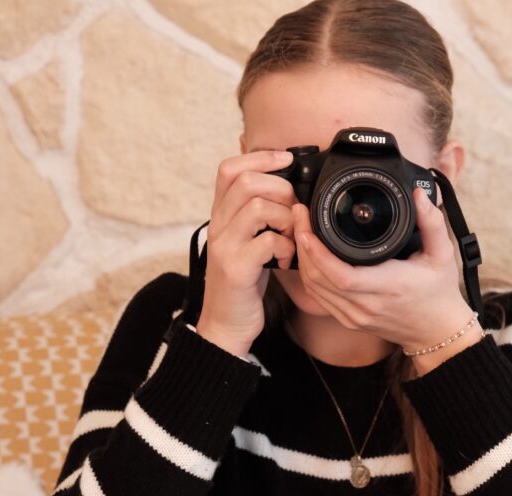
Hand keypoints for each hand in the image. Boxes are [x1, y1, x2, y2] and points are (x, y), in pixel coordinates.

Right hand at [196, 150, 298, 356]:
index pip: (229, 169)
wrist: (226, 323)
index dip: (260, 157)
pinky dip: (285, 247)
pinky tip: (286, 260)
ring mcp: (225, 246)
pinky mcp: (235, 269)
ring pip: (257, 207)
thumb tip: (287, 185)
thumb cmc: (245, 279)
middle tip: (293, 212)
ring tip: (291, 238)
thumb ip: (260, 214)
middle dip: (281, 190)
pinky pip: (266, 241)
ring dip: (285, 219)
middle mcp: (218, 226)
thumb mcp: (249, 240)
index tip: (287, 160)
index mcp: (222, 215)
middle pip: (246, 182)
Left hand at [292, 186, 481, 362]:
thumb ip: (433, 223)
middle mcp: (367, 305)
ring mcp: (355, 316)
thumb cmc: (439, 292)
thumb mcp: (443, 254)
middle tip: (299, 215)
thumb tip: (419, 195)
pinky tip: (307, 254)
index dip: (318, 253)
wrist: (436, 331)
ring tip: (300, 228)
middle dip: (303, 246)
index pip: (342, 275)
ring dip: (302, 259)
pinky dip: (308, 275)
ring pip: (314, 289)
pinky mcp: (348, 321)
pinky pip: (318, 298)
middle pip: (319, 279)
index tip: (308, 226)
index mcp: (388, 287)